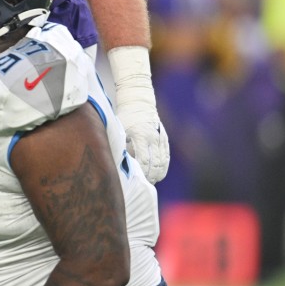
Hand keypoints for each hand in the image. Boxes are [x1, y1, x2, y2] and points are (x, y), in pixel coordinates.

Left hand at [109, 46, 169, 182]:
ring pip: (163, 161)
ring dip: (158, 174)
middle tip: (145, 185)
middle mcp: (152, 137)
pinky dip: (164, 167)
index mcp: (140, 135)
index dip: (142, 173)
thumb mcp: (120, 129)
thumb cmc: (125, 116)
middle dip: (151, 177)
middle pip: (155, 164)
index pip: (144, 160)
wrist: (139, 100)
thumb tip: (117, 164)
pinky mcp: (164, 138)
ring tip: (151, 182)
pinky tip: (159, 174)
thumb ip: (120, 146)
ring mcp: (160, 138)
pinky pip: (167, 156)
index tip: (138, 181)